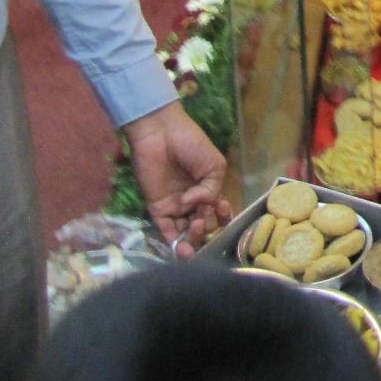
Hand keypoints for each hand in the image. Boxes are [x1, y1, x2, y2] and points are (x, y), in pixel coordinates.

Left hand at [123, 101, 230, 255]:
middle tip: (204, 213)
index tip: (222, 207)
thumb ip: (211, 190)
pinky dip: (176, 243)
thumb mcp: (214, 165)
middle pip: (203, 226)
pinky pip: (166, 231)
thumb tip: (197, 205)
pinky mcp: (157, 208)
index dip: (223, 217)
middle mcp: (191, 202)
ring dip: (194, 238)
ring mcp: (174, 206)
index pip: (217, 213)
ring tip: (195, 225)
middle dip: (208, 226)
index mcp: (207, 191)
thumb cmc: (190, 142)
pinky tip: (185, 249)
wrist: (161, 132)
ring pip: (186, 233)